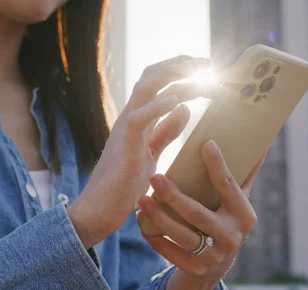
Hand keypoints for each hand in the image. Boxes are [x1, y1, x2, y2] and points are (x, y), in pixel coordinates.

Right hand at [68, 56, 210, 247]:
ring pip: (145, 88)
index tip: (207, 70)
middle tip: (206, 62)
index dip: (181, 73)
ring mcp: (125, 128)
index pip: (157, 85)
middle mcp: (130, 117)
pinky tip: (177, 100)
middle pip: (151, 77)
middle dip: (179, 65)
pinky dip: (157, 106)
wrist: (100, 209)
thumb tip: (184, 108)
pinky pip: (139, 117)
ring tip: (196, 70)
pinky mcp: (123, 144)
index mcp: (138, 120)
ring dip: (172, 75)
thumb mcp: (151, 154)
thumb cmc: (123, 185)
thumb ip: (164, 132)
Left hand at [138, 141, 266, 279]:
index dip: (218, 165)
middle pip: (198, 215)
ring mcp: (214, 256)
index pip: (229, 187)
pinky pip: (170, 253)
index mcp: (244, 215)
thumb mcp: (238, 200)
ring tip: (143, 199)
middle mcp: (232, 236)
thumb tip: (261, 143)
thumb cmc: (225, 218)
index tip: (205, 144)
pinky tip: (141, 223)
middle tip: (155, 177)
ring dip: (159, 217)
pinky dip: (154, 238)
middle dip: (174, 196)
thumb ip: (245, 174)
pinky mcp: (195, 268)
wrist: (219, 263)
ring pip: (182, 236)